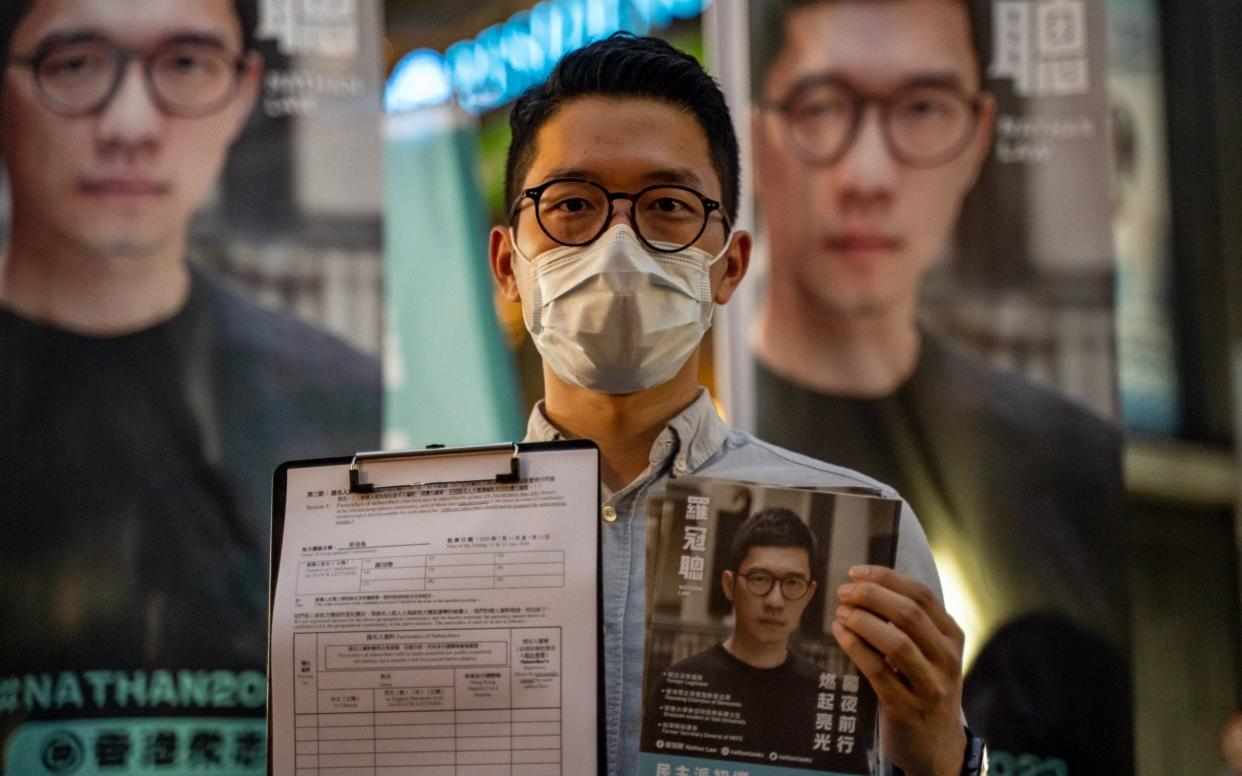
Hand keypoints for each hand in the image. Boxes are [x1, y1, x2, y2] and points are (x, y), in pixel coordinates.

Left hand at [832, 565, 965, 775]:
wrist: (936, 744)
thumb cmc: (924, 686)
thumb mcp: (930, 652)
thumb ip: (909, 623)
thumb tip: (866, 585)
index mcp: (952, 636)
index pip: (921, 595)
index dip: (886, 578)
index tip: (856, 572)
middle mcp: (948, 658)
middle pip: (909, 614)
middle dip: (871, 596)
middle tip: (843, 592)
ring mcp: (930, 685)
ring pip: (896, 642)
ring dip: (863, 621)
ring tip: (841, 612)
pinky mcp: (908, 707)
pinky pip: (879, 671)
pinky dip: (856, 647)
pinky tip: (840, 634)